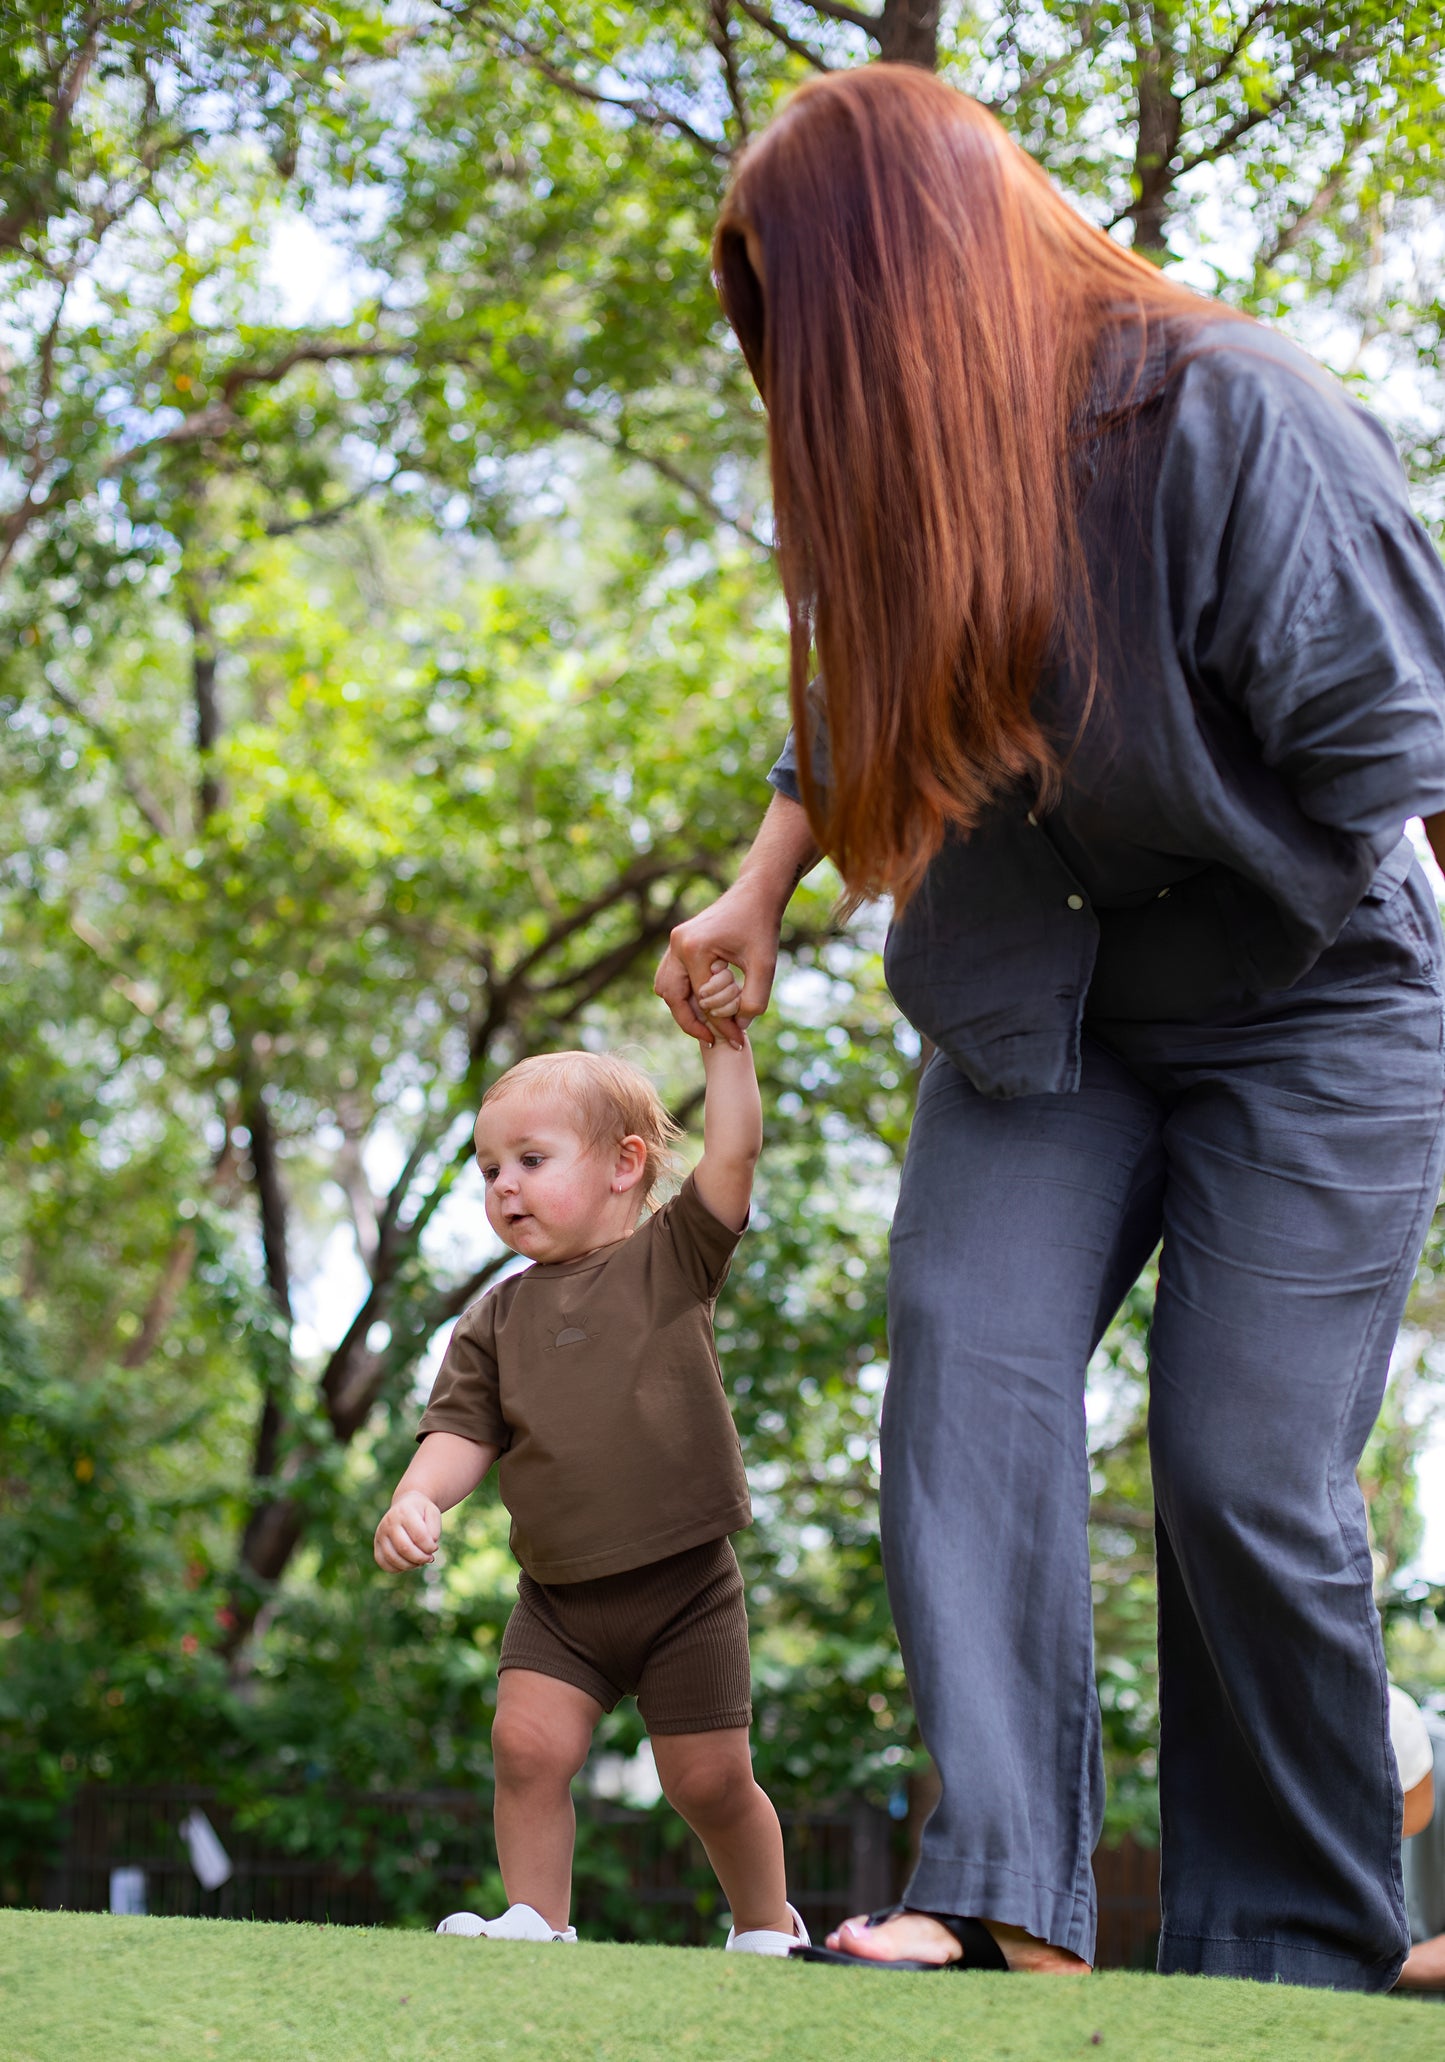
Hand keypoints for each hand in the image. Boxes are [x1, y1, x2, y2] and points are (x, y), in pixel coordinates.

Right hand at [374, 1491, 441, 1570]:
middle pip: (404, 1548)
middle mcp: (389, 1523)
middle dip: (421, 1558)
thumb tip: (430, 1546)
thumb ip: (434, 1529)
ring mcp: (380, 1534)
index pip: (419, 1536)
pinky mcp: (377, 1545)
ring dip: (410, 1565)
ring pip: (393, 1558)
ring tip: (420, 1562)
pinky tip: (408, 1563)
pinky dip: (397, 1568)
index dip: (430, 1547)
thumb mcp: (433, 1513)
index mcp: (404, 1512)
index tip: (435, 1547)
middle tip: (429, 1558)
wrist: (405, 1506)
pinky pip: (383, 1563)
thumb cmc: (421, 1512)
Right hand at [656, 882, 782, 1048]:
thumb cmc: (761, 926)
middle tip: (713, 1040)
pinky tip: (706, 1005)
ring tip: (708, 1026)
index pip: (703, 1000)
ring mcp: (674, 943)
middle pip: (672, 997)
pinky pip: (671, 977)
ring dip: (684, 1009)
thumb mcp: (765, 966)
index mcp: (695, 949)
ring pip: (666, 988)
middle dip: (691, 1022)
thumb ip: (754, 1001)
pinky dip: (684, 995)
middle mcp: (677, 945)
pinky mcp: (679, 943)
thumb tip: (738, 1028)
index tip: (738, 1041)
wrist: (755, 894)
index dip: (721, 1025)